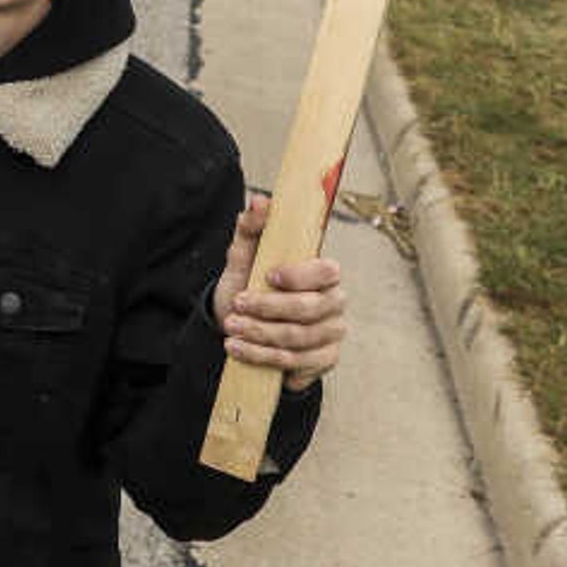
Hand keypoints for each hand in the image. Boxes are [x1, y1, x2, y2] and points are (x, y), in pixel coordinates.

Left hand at [214, 189, 349, 386]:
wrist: (243, 325)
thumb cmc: (250, 284)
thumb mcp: (245, 257)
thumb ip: (251, 229)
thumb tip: (260, 202)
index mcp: (325, 272)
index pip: (325, 272)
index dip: (299, 275)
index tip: (268, 275)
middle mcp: (335, 303)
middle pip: (308, 310)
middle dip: (268, 309)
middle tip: (237, 306)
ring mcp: (331, 334)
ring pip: (299, 340)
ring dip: (260, 336)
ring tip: (231, 331)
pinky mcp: (322, 361)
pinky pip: (297, 365)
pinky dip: (264, 358)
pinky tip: (241, 351)